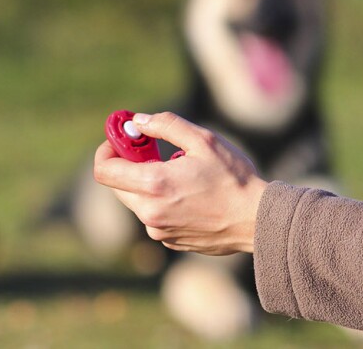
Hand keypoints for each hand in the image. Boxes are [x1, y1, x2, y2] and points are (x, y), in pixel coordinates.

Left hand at [93, 112, 267, 254]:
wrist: (257, 221)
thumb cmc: (234, 179)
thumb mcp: (203, 140)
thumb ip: (165, 125)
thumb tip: (139, 121)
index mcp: (153, 185)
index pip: (104, 170)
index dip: (107, 150)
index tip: (121, 140)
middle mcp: (149, 212)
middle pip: (117, 185)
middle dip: (129, 165)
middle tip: (152, 150)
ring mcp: (158, 230)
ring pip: (137, 201)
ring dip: (147, 184)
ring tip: (182, 174)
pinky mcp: (169, 241)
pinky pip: (154, 216)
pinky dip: (162, 202)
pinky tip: (191, 195)